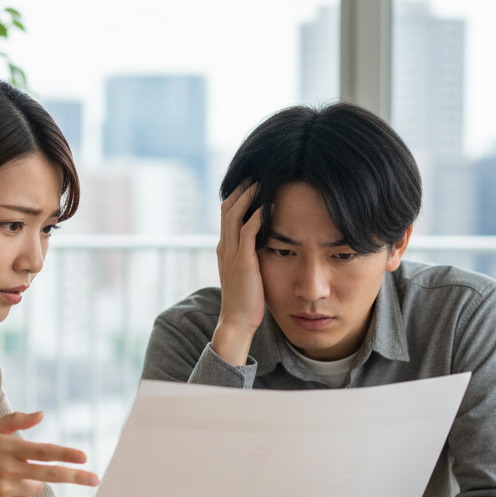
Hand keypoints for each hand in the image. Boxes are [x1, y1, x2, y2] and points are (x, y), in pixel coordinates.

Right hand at [0, 410, 97, 496]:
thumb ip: (15, 421)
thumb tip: (42, 415)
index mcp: (6, 448)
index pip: (43, 451)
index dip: (66, 454)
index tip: (85, 457)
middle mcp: (7, 470)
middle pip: (49, 474)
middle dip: (76, 477)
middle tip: (96, 479)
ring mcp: (3, 490)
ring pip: (36, 486)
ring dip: (31, 479)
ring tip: (4, 473)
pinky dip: (18, 492)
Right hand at [212, 182, 264, 365]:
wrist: (236, 322)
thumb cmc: (246, 301)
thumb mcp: (246, 274)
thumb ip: (251, 258)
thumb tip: (265, 247)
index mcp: (224, 249)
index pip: (226, 215)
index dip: (237, 197)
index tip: (251, 185)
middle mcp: (224, 247)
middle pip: (228, 208)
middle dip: (241, 190)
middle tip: (256, 175)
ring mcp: (231, 253)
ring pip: (235, 214)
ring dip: (249, 196)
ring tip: (263, 182)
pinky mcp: (243, 261)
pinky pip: (248, 230)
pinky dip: (258, 214)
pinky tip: (271, 205)